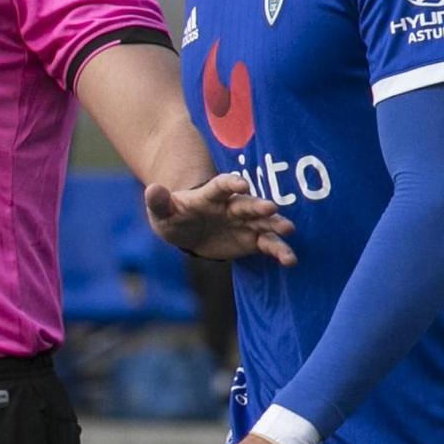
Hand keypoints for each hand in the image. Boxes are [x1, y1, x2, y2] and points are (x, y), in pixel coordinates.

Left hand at [145, 173, 296, 264]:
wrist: (187, 231)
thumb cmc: (174, 216)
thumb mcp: (162, 211)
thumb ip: (159, 201)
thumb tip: (152, 189)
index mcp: (210, 196)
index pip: (221, 186)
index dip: (231, 183)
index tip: (242, 184)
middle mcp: (232, 207)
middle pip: (247, 204)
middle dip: (259, 205)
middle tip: (272, 207)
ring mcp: (245, 223)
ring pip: (264, 223)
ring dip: (276, 225)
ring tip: (289, 230)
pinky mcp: (252, 241)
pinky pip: (268, 245)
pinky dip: (279, 251)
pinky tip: (290, 260)